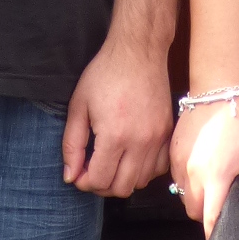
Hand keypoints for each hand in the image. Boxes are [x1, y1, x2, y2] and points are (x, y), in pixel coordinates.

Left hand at [63, 35, 172, 196]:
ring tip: (110, 164)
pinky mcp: (167, 132)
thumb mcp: (79, 106)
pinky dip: (144, 170)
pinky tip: (131, 158)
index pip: (99, 180)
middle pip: (121, 188)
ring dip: (123, 179)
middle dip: (101, 185)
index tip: (78, 172)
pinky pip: (159, 168)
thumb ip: (72, 144)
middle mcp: (140, 142)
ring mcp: (158, 138)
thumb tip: (70, 175)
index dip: (83, 182)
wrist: (138, 51)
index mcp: (115, 136)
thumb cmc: (105, 74)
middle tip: (92, 170)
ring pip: (142, 181)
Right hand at [170, 96, 238, 234]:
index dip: (215, 234)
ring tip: (214, 185)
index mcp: (215, 177)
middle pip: (194, 211)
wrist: (219, 91)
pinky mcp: (172, 153)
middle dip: (207, 214)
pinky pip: (176, 178)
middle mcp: (192, 173)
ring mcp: (178, 163)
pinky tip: (203, 169)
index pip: (209, 219)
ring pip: (183, 196)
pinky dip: (187, 181)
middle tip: (223, 203)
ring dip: (196, 198)